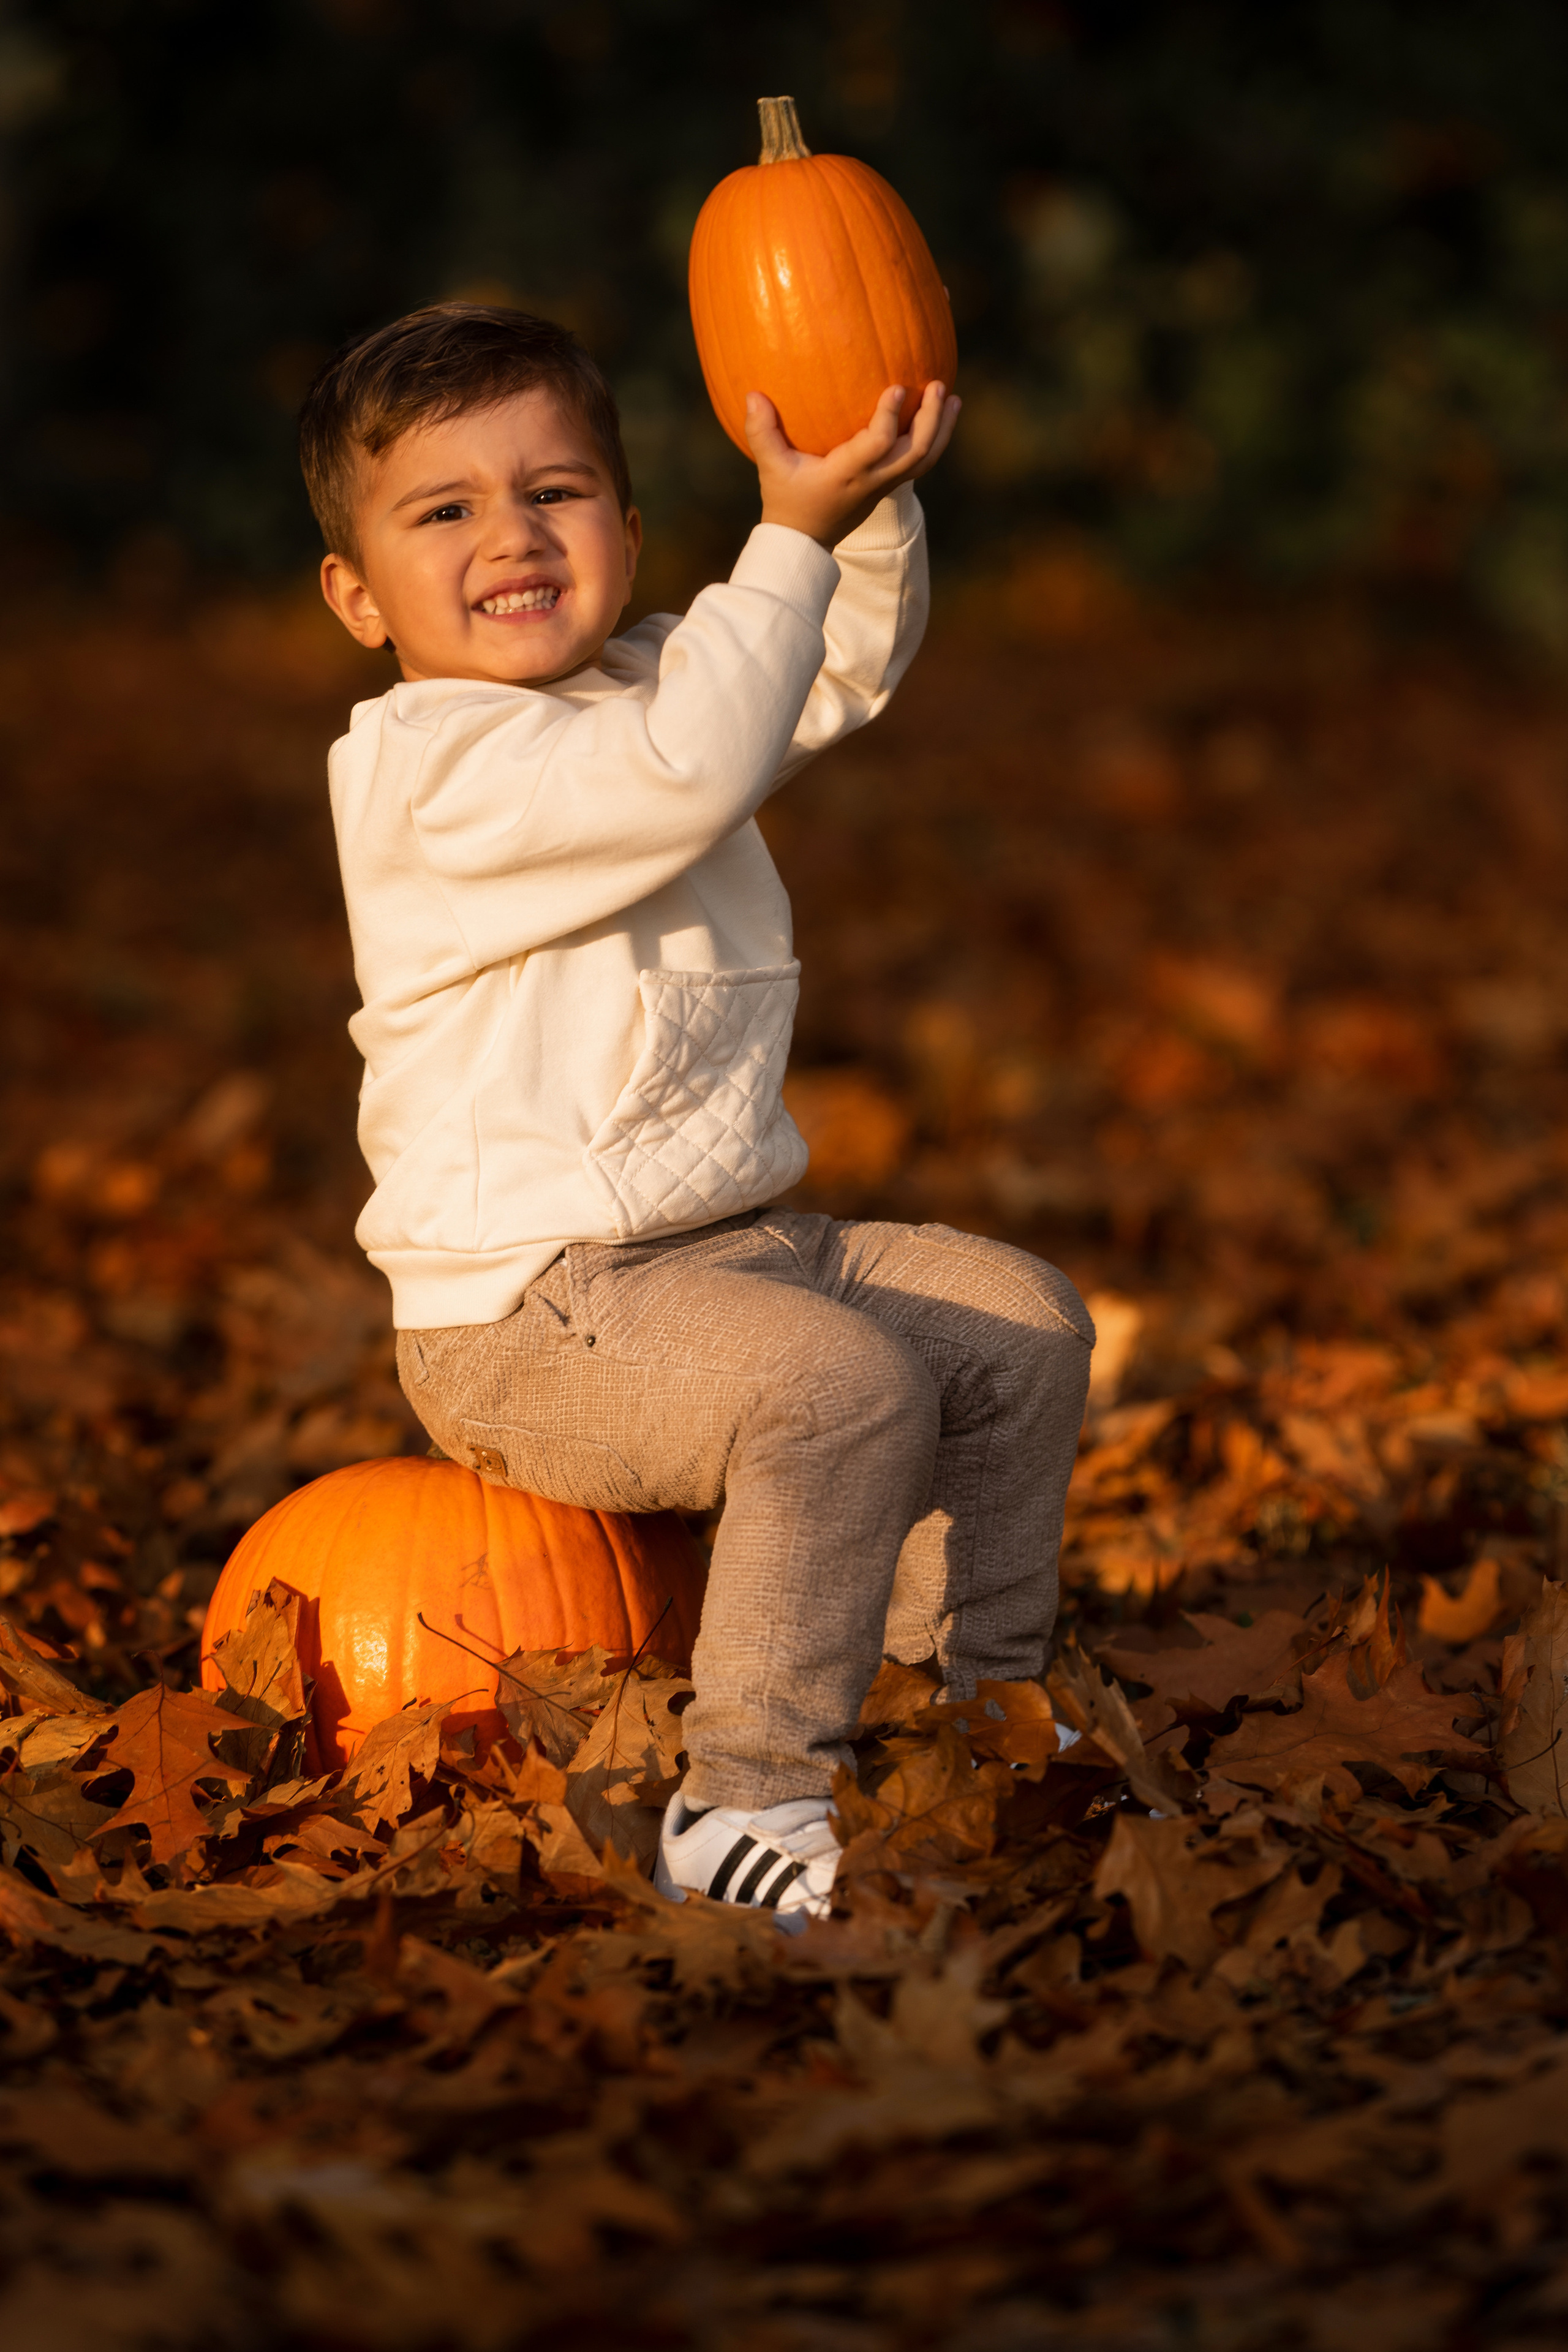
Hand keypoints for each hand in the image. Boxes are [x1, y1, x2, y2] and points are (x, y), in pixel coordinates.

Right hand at [747, 381, 960, 548]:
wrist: (804, 542)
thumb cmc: (786, 501)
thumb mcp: (770, 468)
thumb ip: (761, 432)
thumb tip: (752, 394)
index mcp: (847, 475)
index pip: (878, 446)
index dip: (890, 417)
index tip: (897, 387)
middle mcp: (872, 483)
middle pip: (916, 454)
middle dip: (931, 420)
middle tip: (937, 385)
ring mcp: (883, 487)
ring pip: (925, 461)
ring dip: (942, 430)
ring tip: (953, 399)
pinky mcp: (886, 486)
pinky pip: (919, 463)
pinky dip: (933, 440)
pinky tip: (938, 416)